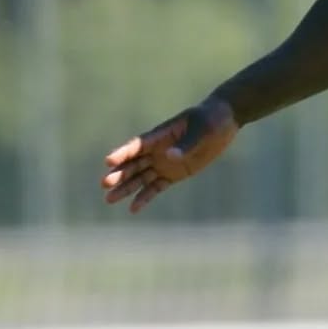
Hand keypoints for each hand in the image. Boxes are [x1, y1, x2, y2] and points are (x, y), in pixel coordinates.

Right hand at [101, 96, 238, 212]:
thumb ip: (186, 144)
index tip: (108, 162)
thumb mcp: (201, 129)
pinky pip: (155, 187)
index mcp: (160, 135)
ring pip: (140, 178)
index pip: (136, 146)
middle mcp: (157, 150)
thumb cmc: (210, 120)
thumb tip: (170, 157)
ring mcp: (163, 163)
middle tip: (104, 184)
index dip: (122, 154)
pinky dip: (144, 197)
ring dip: (126, 188)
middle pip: (133, 164)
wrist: (223, 123)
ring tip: (109, 200)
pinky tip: (132, 209)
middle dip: (119, 174)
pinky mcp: (173, 174)